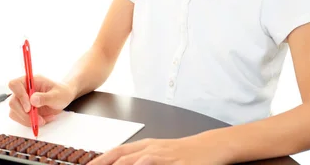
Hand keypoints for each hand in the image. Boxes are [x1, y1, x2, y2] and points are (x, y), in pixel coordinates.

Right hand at [7, 74, 75, 126]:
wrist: (64, 98)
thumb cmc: (62, 93)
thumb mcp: (57, 95)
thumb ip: (45, 97)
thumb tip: (32, 100)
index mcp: (31, 81)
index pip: (15, 84)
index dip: (19, 96)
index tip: (29, 107)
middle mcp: (24, 89)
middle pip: (13, 102)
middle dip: (25, 114)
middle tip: (39, 119)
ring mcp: (22, 100)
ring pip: (14, 112)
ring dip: (28, 120)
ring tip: (44, 120)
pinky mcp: (23, 109)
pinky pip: (19, 118)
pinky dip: (30, 122)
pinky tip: (42, 120)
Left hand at [88, 135, 226, 164]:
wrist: (209, 147)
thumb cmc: (181, 153)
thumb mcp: (157, 153)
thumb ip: (138, 158)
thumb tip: (118, 162)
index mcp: (145, 146)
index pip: (117, 152)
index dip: (100, 159)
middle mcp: (152, 149)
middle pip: (123, 157)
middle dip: (105, 164)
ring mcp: (165, 156)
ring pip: (140, 161)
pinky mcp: (179, 164)